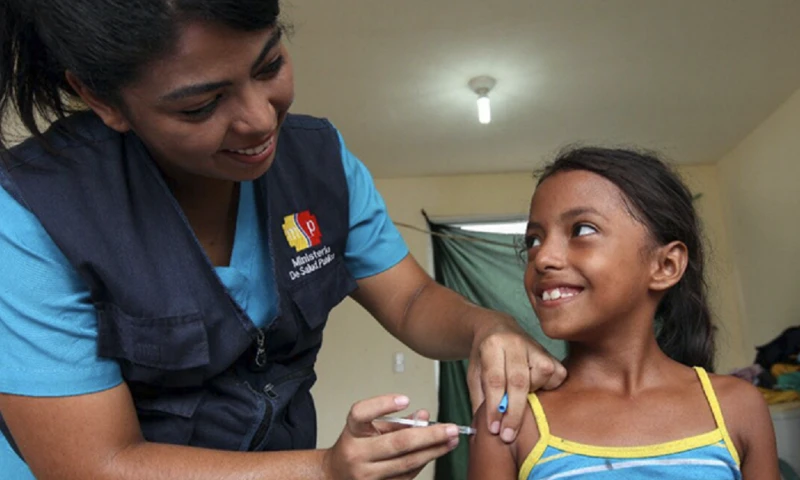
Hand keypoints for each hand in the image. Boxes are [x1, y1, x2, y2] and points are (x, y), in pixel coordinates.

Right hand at [322, 394, 459, 479]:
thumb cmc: (355, 447)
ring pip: (407, 463)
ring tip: (451, 440)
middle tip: (451, 429)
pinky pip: (407, 476)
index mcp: (353, 432)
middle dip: (429, 435)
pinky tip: (435, 453)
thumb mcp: (368, 427)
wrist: (335, 476)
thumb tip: (424, 416)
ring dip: (434, 451)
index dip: (383, 404)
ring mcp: (366, 476)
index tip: (405, 399)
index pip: (361, 413)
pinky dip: (423, 463)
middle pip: (398, 443)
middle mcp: (356, 454)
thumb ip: (396, 421)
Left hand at [467, 320, 566, 442]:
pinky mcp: (551, 353)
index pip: (495, 380)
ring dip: (532, 396)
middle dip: (514, 412)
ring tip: (519, 401)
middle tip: (508, 435)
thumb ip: (480, 399)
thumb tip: (485, 430)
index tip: (494, 429)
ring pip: (541, 376)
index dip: (495, 406)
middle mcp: (516, 343)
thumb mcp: (474, 374)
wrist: (497, 329)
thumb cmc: (485, 356)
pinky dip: (547, 389)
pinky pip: (556, 376)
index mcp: (492, 345)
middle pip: (519, 381)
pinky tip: (535, 390)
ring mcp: (536, 347)